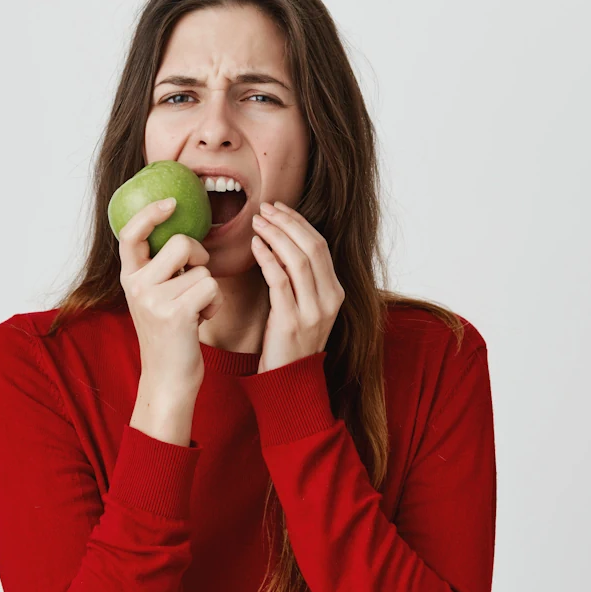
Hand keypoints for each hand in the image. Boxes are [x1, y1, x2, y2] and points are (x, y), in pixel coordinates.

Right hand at [118, 197, 224, 397]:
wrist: (168, 376)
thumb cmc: (169, 332)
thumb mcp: (154, 296)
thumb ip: (160, 268)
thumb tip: (184, 233)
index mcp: (130, 276)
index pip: (132, 233)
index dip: (151, 213)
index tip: (171, 202)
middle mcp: (136, 285)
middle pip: (182, 243)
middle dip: (200, 257)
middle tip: (193, 280)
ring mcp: (153, 299)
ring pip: (202, 269)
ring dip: (209, 288)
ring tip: (195, 310)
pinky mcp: (175, 313)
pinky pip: (211, 287)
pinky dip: (215, 303)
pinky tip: (201, 319)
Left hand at [249, 201, 344, 373]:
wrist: (288, 383)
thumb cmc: (289, 343)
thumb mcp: (302, 307)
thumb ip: (299, 280)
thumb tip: (281, 243)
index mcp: (335, 292)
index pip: (320, 246)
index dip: (299, 223)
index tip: (279, 208)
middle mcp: (330, 299)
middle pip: (312, 247)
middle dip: (287, 222)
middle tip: (265, 208)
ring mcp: (313, 312)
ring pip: (298, 260)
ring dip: (276, 235)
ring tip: (257, 222)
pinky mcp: (291, 322)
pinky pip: (280, 281)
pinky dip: (267, 259)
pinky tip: (255, 246)